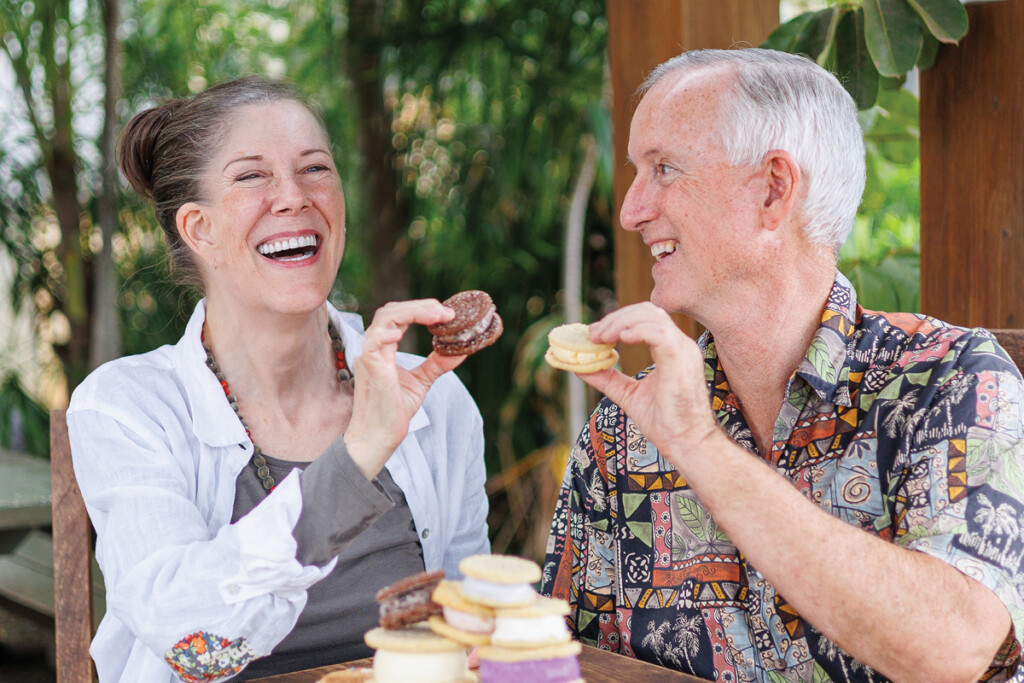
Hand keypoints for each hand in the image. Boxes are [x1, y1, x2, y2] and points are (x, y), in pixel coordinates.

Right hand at [344, 299, 464, 477]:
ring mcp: (370, 354)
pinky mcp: (370, 367)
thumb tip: (460, 351)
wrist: (379, 436)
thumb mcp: (421, 381)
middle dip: (421, 306)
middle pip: (393, 310)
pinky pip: (374, 342)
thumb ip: (437, 364)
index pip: (400, 316)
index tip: (448, 315)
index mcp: (384, 347)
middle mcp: (375, 346)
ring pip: (386, 318)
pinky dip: (387, 333)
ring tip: (437, 316)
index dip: (423, 310)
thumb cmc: (393, 410)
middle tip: (448, 312)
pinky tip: (402, 334)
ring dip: (413, 312)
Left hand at [578, 302, 719, 469]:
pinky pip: (659, 333)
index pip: (645, 319)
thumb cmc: (664, 422)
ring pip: (651, 317)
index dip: (617, 320)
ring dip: (620, 323)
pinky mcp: (681, 360)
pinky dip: (637, 331)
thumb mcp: (628, 394)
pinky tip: (620, 340)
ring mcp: (683, 350)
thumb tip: (579, 368)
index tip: (594, 334)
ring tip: (600, 338)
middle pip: (646, 311)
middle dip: (615, 318)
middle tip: (593, 334)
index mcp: (671, 350)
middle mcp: (680, 345)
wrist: (686, 443)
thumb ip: (608, 378)